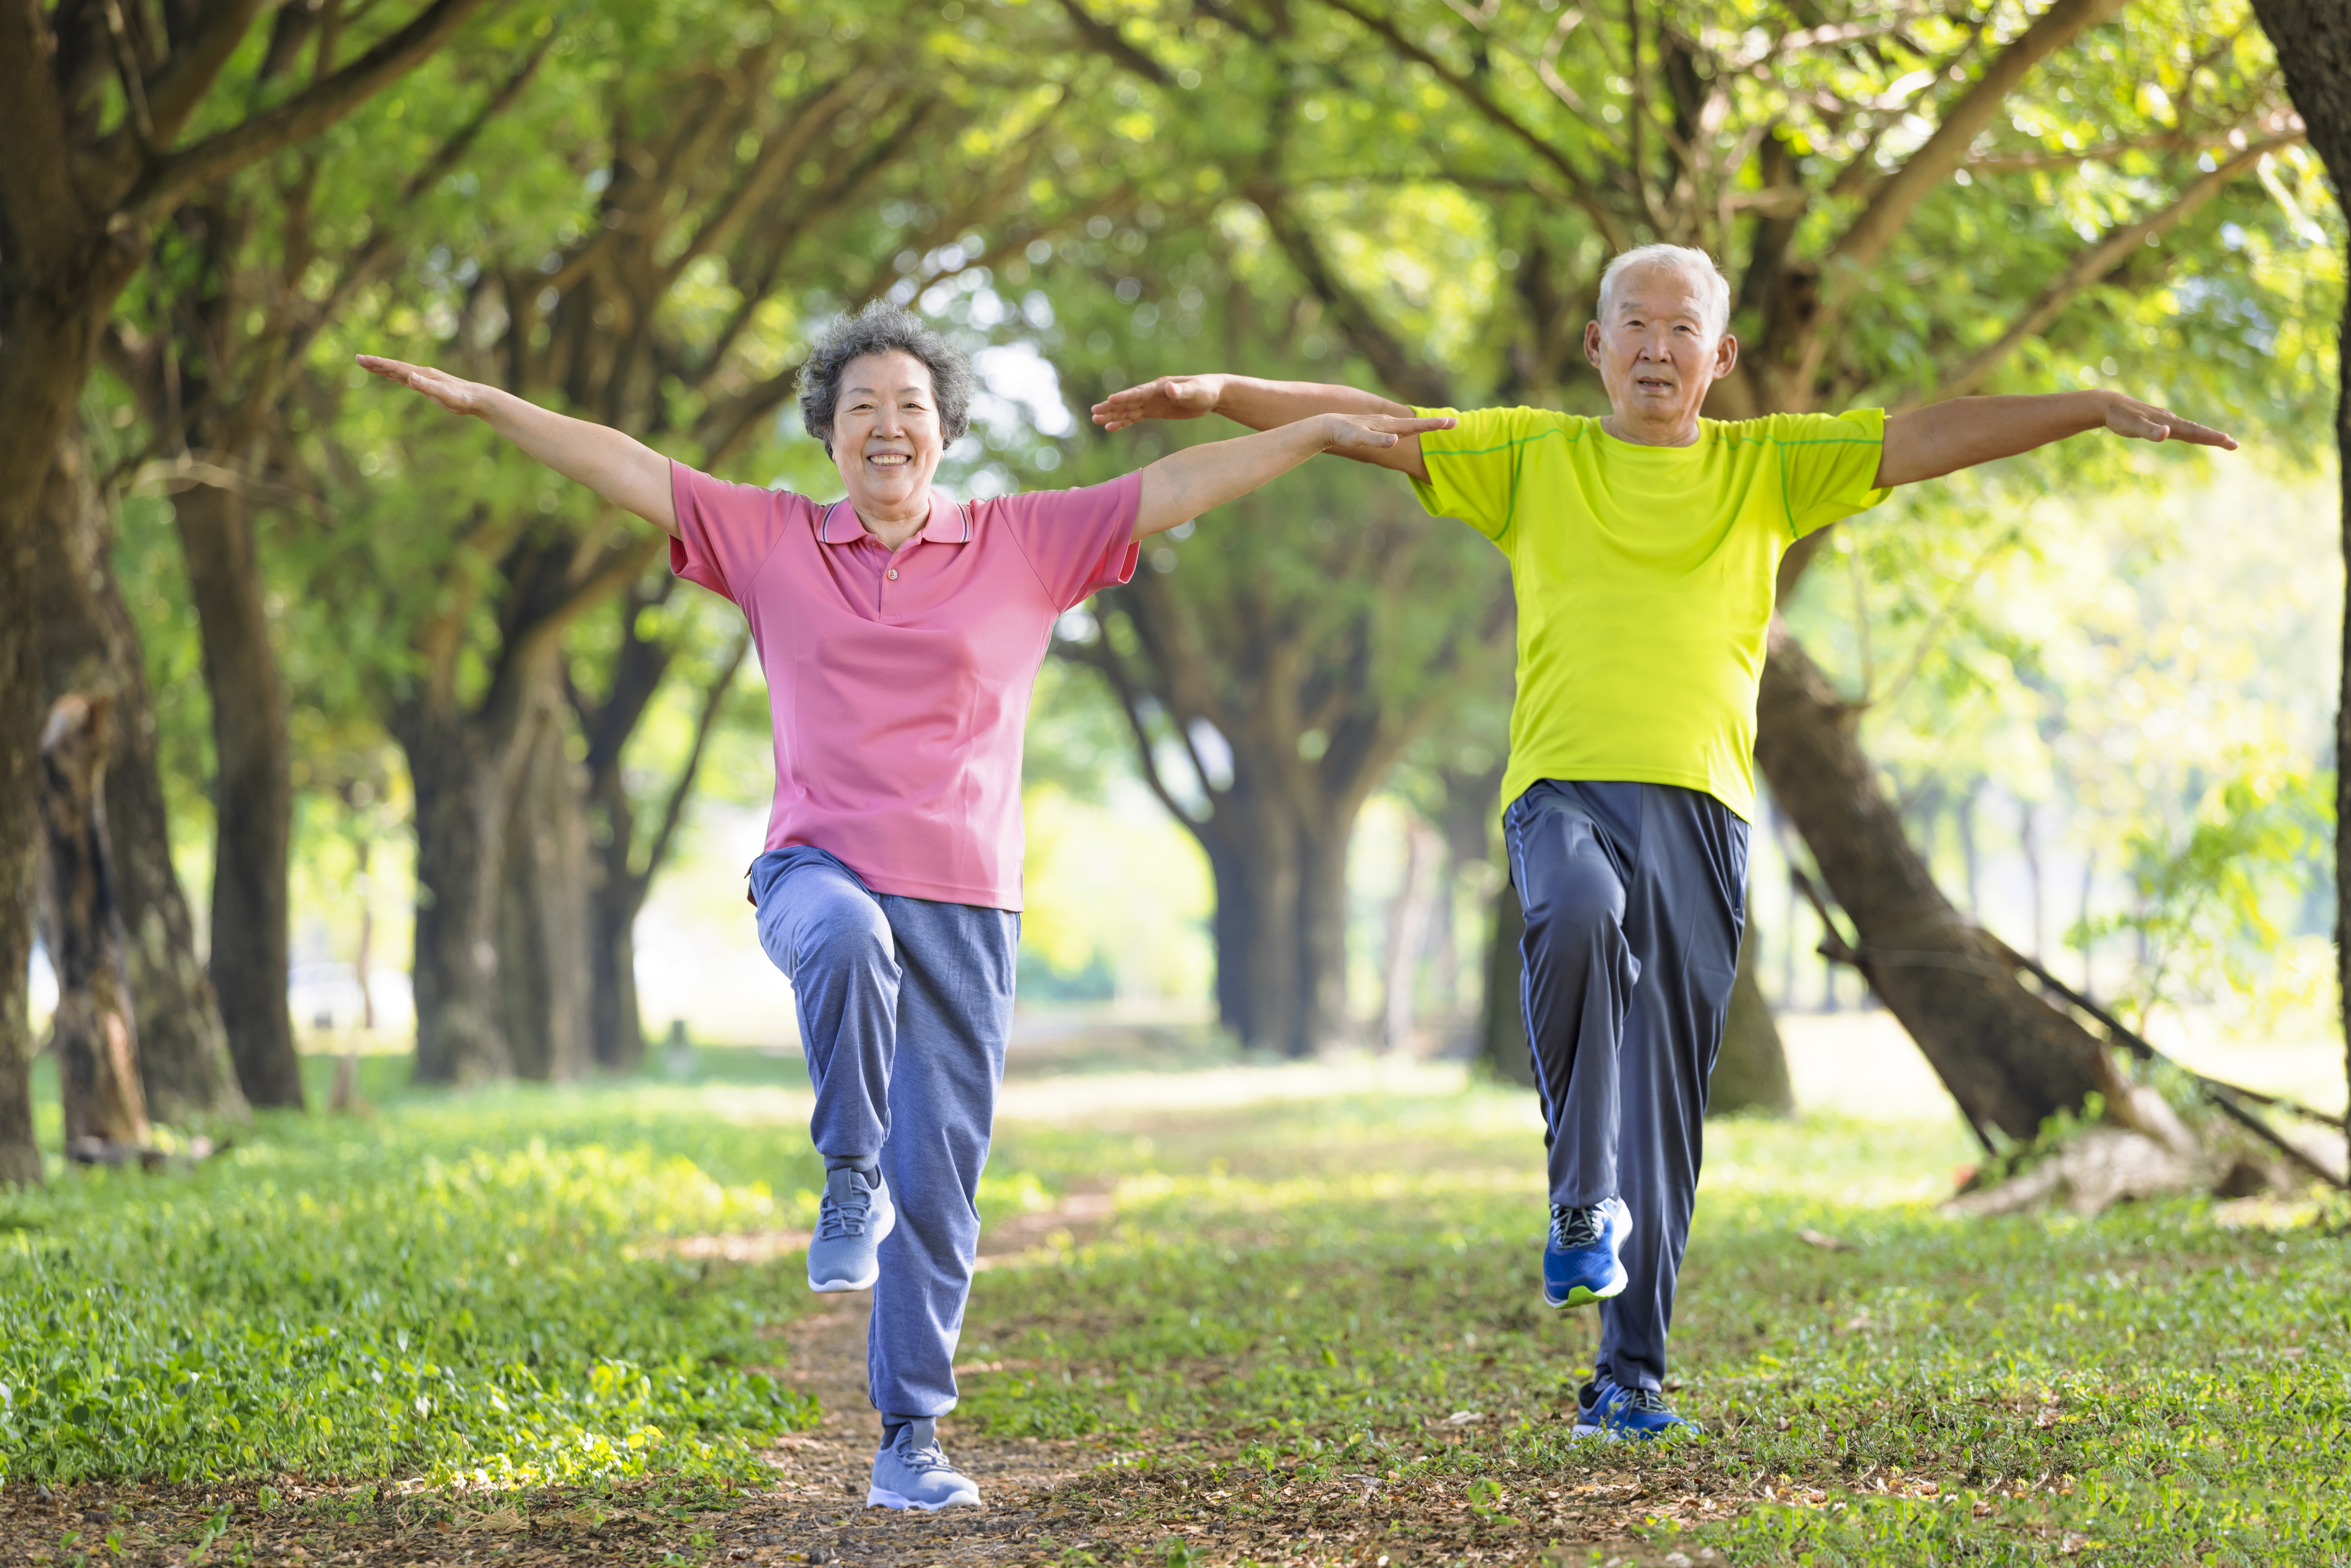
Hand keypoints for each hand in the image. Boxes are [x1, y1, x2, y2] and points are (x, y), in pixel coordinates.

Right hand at [357, 354, 489, 416]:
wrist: (476, 398)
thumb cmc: (462, 398)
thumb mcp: (444, 394)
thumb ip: (427, 386)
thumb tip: (410, 377)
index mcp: (422, 375)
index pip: (396, 367)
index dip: (379, 363)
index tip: (363, 359)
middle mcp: (421, 374)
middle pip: (394, 366)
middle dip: (376, 363)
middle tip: (358, 358)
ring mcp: (424, 378)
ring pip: (399, 371)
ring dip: (383, 368)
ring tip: (368, 364)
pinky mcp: (427, 385)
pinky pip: (406, 378)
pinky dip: (395, 375)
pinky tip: (390, 375)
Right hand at [1092, 374, 1226, 431]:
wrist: (1212, 394)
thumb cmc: (1205, 390)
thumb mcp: (1196, 391)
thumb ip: (1182, 390)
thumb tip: (1169, 387)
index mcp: (1159, 387)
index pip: (1138, 393)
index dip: (1124, 397)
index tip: (1109, 400)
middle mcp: (1152, 394)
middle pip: (1128, 401)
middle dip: (1111, 407)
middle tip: (1094, 413)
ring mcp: (1152, 402)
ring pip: (1128, 410)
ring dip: (1113, 415)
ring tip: (1096, 420)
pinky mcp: (1155, 411)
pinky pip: (1135, 417)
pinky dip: (1123, 422)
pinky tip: (1112, 427)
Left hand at [1318, 412, 1454, 451]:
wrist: (1327, 425)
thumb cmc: (1343, 433)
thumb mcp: (1359, 438)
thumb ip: (1377, 440)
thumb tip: (1395, 440)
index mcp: (1388, 425)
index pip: (1415, 425)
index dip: (1433, 425)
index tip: (1451, 422)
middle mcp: (1388, 422)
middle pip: (1415, 424)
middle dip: (1434, 424)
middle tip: (1455, 422)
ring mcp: (1382, 424)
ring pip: (1407, 424)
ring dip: (1423, 426)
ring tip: (1439, 425)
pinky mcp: (1376, 427)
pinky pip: (1397, 428)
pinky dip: (1409, 428)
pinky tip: (1409, 432)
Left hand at [2102, 390, 2237, 450]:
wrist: (2108, 405)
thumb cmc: (2120, 417)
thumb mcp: (2133, 426)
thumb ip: (2149, 431)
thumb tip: (2166, 433)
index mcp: (2168, 422)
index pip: (2194, 431)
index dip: (2211, 437)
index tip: (2228, 441)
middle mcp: (2170, 420)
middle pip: (2197, 430)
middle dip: (2215, 438)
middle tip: (2235, 445)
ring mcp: (2165, 420)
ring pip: (2190, 429)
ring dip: (2206, 435)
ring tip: (2222, 440)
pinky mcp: (2158, 421)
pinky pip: (2179, 428)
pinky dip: (2191, 433)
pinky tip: (2193, 435)